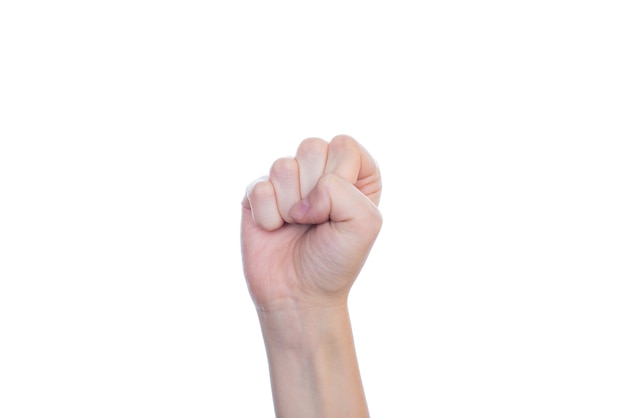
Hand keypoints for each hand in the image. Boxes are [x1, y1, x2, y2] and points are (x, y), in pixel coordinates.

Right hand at [241, 135, 381, 312]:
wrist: (299, 295)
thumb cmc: (335, 260)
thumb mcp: (364, 224)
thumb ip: (342, 189)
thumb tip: (298, 194)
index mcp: (354, 173)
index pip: (344, 145)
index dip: (341, 178)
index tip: (341, 211)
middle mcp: (320, 171)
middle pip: (311, 147)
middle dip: (314, 191)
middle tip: (316, 221)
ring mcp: (287, 182)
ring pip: (283, 166)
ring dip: (291, 206)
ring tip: (296, 226)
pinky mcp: (258, 194)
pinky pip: (259, 188)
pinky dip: (269, 216)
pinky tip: (275, 229)